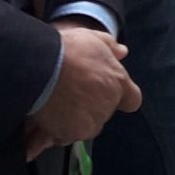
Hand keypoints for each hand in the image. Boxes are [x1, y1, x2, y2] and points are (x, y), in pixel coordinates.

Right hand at [25, 25, 139, 158]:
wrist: (42, 67)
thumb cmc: (65, 50)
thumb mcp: (90, 38)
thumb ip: (109, 46)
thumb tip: (122, 52)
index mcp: (117, 81)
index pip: (132, 100)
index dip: (121, 99)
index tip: (106, 95)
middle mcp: (109, 103)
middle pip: (104, 112)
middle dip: (90, 106)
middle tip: (70, 95)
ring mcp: (94, 119)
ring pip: (86, 126)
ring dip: (74, 120)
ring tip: (56, 106)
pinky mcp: (76, 131)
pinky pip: (68, 135)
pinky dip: (58, 131)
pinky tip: (47, 120)